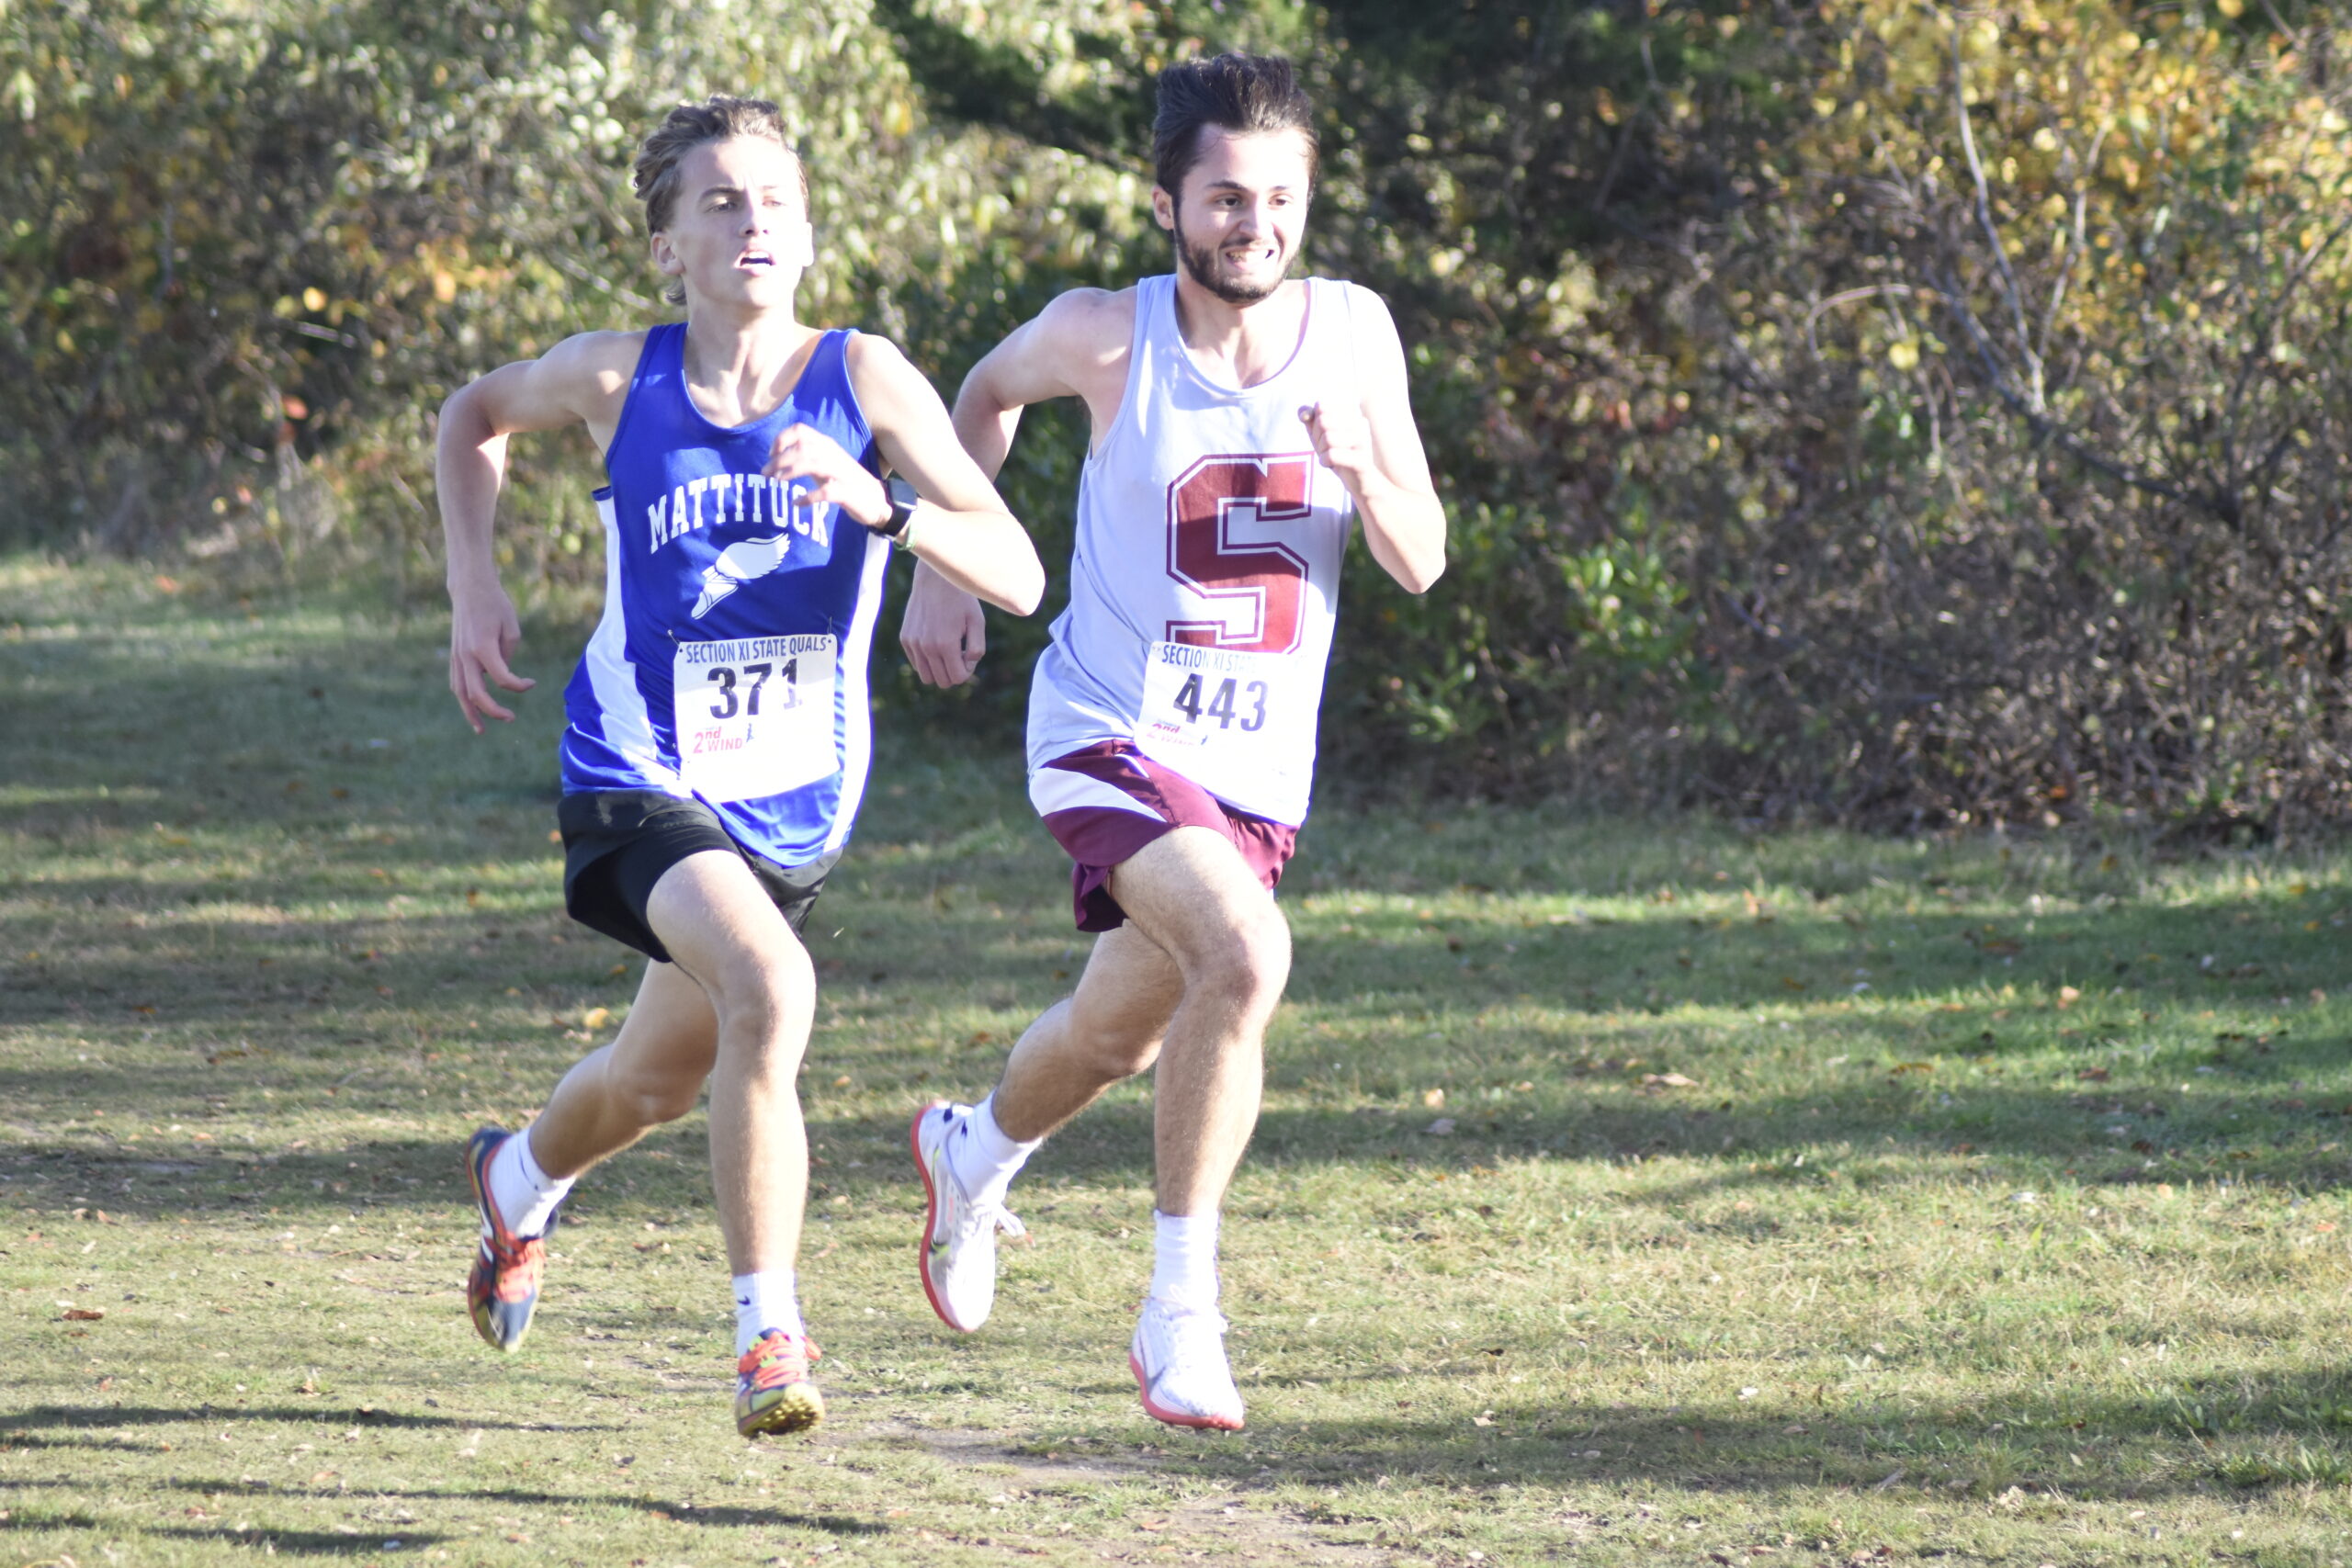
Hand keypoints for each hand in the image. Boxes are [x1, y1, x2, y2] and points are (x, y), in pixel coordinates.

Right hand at [448, 578, 534, 732]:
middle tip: (510, 719)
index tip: (531, 683)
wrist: (470, 588)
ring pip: (460, 692)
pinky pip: (456, 682)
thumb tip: (503, 672)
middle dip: (493, 711)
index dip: (519, 686)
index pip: (502, 679)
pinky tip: (472, 708)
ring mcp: (457, 656)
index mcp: (483, 647)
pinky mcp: (454, 655)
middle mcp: (466, 655)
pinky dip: (464, 698)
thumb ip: (508, 653)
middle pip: (476, 694)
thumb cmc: (495, 605)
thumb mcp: (511, 626)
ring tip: (481, 729)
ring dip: (471, 713)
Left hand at [766, 422, 889, 529]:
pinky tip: (796, 504)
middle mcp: (834, 455)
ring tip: (777, 481)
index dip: (781, 439)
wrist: (876, 500)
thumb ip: (807, 456)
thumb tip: (778, 456)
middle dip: (780, 459)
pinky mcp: (848, 493)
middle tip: (766, 473)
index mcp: (827, 445)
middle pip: (802, 448)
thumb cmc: (846, 481)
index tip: (770, 454)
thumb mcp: (826, 463)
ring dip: (790, 472)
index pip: (801, 430)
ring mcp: (842, 473)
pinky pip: (825, 492)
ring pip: (812, 464)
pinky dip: (808, 497)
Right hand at [899, 562, 986, 687]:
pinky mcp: (905, 638)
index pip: (957, 678)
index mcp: (946, 644)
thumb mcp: (977, 622)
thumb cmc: (961, 599)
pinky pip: (917, 664)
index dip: (967, 670)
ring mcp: (913, 643)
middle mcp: (926, 646)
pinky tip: (935, 641)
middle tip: (960, 651)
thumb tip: (967, 665)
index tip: (968, 653)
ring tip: (947, 649)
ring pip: (926, 677)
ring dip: (939, 669)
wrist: (935, 578)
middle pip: (942, 681)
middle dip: (954, 671)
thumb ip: (977, 649)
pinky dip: (927, 660)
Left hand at [1299, 400, 1375, 496]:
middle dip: (1317, 438)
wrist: (1360, 481)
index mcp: (1352, 412)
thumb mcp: (1320, 435)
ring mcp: (1363, 441)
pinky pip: (1333, 454)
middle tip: (1325, 449)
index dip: (1315, 423)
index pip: (1322, 406)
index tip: (1323, 435)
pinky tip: (1330, 465)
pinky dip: (1325, 461)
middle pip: (1323, 421)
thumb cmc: (1338, 455)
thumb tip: (1304, 413)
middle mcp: (1360, 422)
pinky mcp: (1362, 460)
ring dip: (1322, 451)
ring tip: (1330, 458)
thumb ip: (1310, 419)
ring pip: (1328, 438)